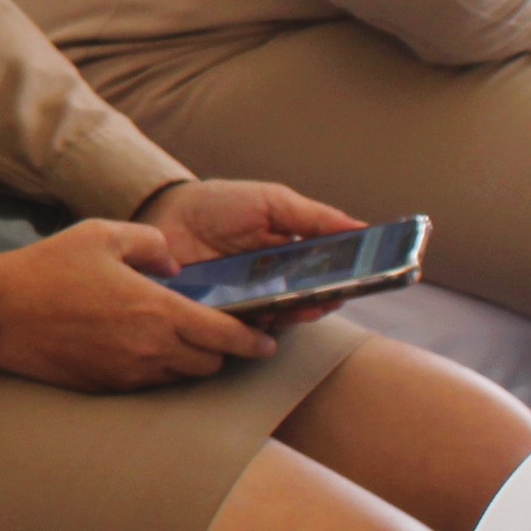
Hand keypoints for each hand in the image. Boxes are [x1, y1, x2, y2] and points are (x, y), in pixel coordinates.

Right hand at [0, 216, 272, 390]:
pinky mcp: (105, 387)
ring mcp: (127, 373)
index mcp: (156, 310)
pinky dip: (155, 371)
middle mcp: (149, 349)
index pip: (225, 336)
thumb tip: (174, 264)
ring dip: (188, 363)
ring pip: (181, 378)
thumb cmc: (47, 269)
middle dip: (221, 352)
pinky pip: (147, 385)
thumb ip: (151, 243)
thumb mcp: (102, 234)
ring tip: (178, 342)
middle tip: (219, 336)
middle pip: (210, 364)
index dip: (253, 341)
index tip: (266, 342)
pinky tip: (140, 350)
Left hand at [136, 176, 365, 326]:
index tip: (363, 277)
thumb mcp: (271, 201)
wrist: (167, 212)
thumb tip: (362, 227)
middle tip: (334, 294)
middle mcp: (275, 284)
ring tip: (308, 304)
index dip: (346, 278)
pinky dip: (258, 324)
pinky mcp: (221, 315)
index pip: (328, 274)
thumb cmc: (220, 204)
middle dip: (324, 298)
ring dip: (297, 312)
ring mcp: (250, 302)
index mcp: (292, 256)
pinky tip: (267, 315)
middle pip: (310, 300)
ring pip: (282, 317)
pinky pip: (245, 328)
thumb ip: (313, 216)